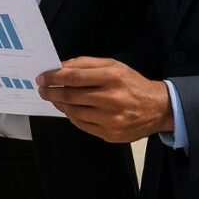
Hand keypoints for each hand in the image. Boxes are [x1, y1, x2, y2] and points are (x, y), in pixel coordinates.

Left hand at [36, 57, 171, 142]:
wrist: (157, 108)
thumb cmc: (131, 82)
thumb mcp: (112, 65)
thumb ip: (85, 63)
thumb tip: (60, 67)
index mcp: (112, 77)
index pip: (75, 77)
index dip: (54, 78)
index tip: (41, 77)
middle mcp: (111, 98)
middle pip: (72, 96)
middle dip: (52, 92)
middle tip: (42, 89)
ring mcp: (110, 119)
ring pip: (74, 112)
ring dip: (60, 104)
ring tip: (54, 98)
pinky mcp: (109, 134)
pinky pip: (82, 125)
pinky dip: (71, 116)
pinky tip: (68, 109)